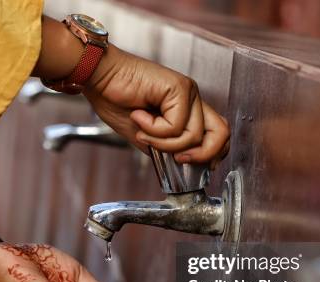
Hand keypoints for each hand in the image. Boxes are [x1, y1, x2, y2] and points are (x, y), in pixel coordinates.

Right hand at [84, 45, 229, 167]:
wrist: (99, 78)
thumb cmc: (116, 101)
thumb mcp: (146, 136)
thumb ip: (166, 148)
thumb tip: (182, 165)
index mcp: (188, 109)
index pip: (218, 134)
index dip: (213, 154)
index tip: (190, 163)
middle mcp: (192, 99)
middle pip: (220, 134)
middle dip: (200, 155)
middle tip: (176, 158)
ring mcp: (188, 92)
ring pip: (193, 136)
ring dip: (164, 143)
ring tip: (143, 130)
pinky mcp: (179, 87)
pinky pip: (176, 126)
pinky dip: (154, 129)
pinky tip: (139, 116)